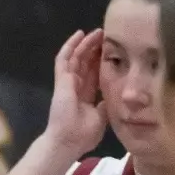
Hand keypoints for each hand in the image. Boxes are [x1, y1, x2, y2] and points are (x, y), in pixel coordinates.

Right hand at [44, 30, 106, 156]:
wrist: (68, 142)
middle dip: (95, 49)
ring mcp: (67, 82)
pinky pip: (64, 58)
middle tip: (107, 36)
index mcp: (85, 96)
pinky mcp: (61, 80)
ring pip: (76, 57)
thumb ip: (105, 106)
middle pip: (85, 63)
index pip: (93, 74)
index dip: (101, 62)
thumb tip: (112, 99)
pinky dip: (71, 46)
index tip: (113, 51)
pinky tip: (79, 34)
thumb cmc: (83, 135)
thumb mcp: (101, 118)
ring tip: (97, 32)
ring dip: (85, 44)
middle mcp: (76, 86)